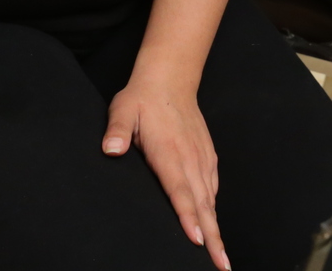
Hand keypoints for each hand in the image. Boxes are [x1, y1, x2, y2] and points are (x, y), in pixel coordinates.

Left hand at [105, 80, 227, 269]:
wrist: (170, 79)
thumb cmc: (143, 99)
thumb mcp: (123, 110)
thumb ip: (117, 131)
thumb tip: (111, 149)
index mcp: (170, 153)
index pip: (180, 191)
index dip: (188, 217)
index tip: (196, 240)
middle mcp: (190, 159)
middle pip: (203, 206)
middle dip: (212, 238)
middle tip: (221, 267)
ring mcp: (202, 159)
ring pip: (210, 201)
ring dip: (216, 230)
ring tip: (220, 259)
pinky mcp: (207, 157)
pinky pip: (212, 190)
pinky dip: (214, 211)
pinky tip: (213, 228)